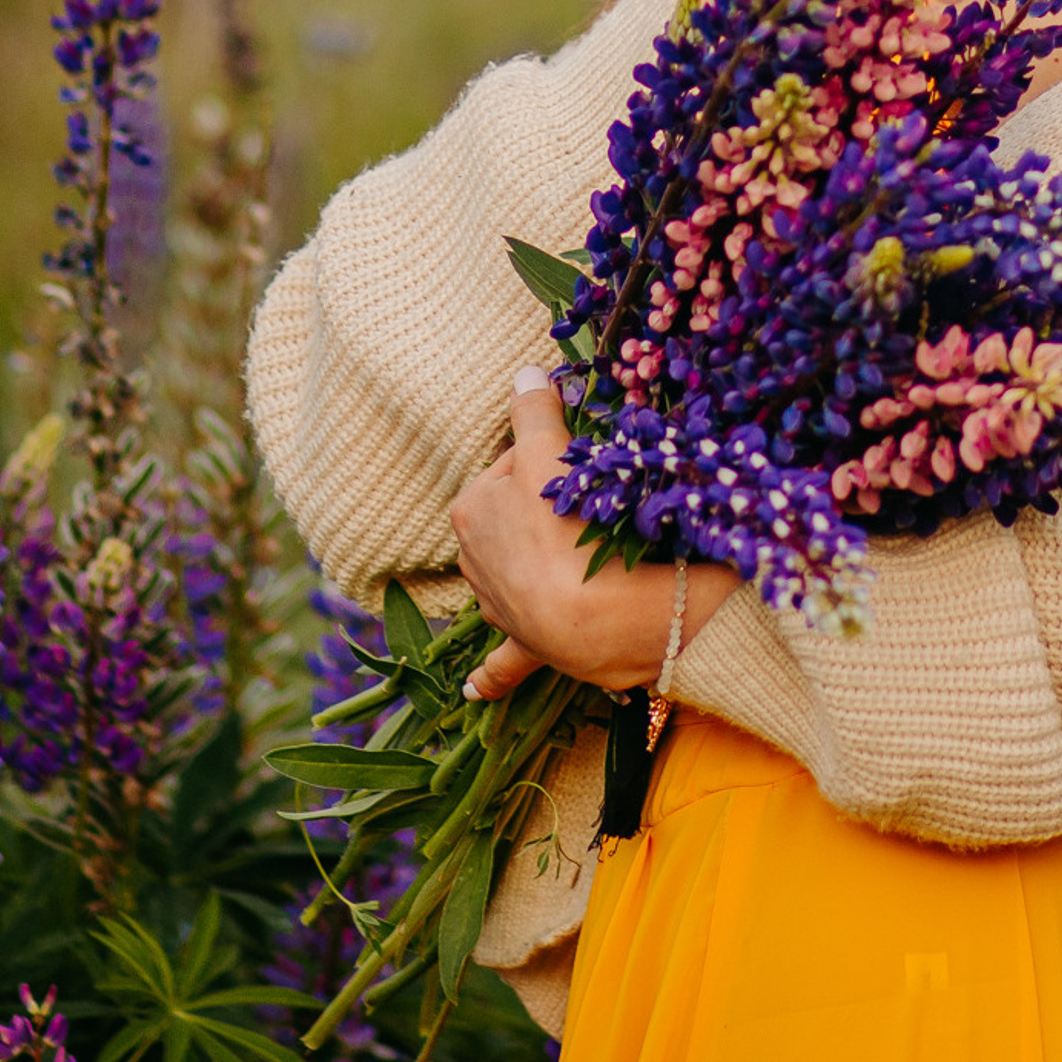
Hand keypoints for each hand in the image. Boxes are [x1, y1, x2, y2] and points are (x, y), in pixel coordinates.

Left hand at [451, 371, 733, 699]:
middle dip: (544, 510)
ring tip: (579, 558)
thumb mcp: (548, 450)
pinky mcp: (526, 646)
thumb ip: (534, 408)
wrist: (590, 615)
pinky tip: (470, 690)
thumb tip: (525, 371)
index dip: (549, 459)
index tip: (580, 465)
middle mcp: (474, 559)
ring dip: (534, 568)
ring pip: (513, 574)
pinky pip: (502, 661)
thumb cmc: (564, 525)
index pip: (512, 465)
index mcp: (471, 510)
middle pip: (515, 517)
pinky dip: (488, 675)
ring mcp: (499, 605)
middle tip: (590, 505)